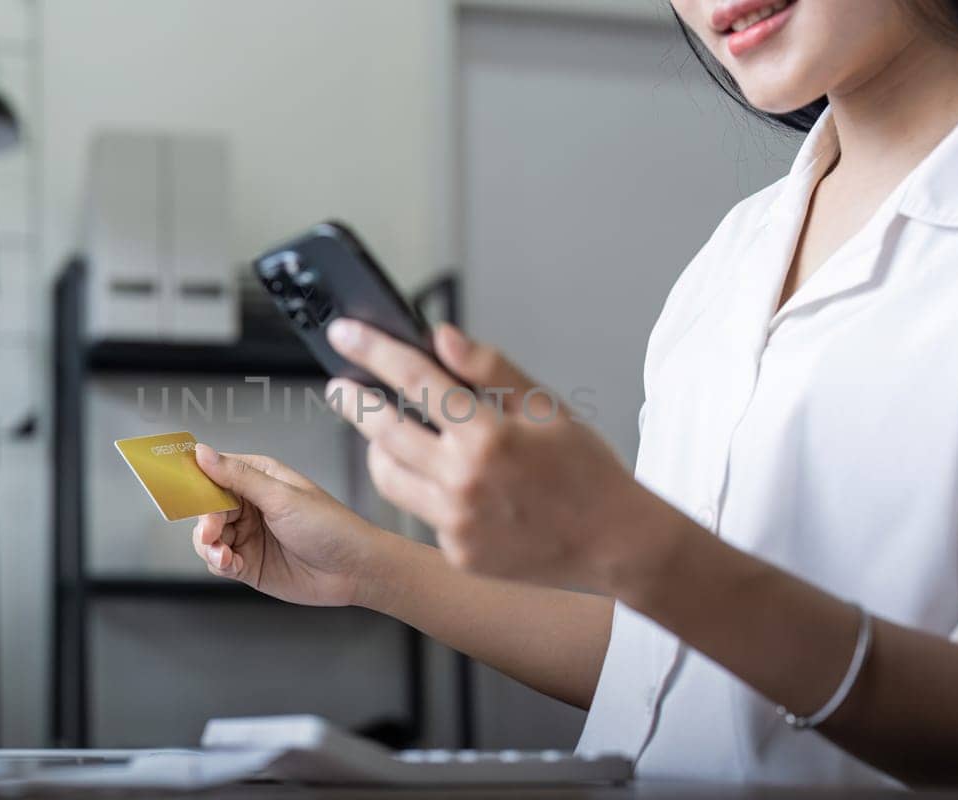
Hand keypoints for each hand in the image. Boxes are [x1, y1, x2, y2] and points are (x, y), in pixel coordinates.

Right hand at [191, 445, 389, 606]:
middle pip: (205, 508)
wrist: (355, 569)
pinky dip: (218, 562)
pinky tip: (229, 563)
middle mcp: (249, 504)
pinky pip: (219, 561)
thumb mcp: (281, 497)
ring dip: (208, 545)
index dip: (192, 479)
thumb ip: (237, 477)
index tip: (171, 486)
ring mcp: (248, 535)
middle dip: (203, 520)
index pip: (213, 472)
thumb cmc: (329, 525)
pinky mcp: (248, 564)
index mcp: (257, 477)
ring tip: (222, 554)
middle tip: (209, 532)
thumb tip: (201, 452)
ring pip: (207, 538)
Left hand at [324, 319, 686, 593]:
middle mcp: (465, 481)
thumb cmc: (587, 470)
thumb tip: (441, 337)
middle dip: (355, 403)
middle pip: (385, 431)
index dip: (374, 351)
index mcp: (489, 435)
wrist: (617, 543)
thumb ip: (490, 369)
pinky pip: (420, 511)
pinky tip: (443, 478)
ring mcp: (457, 522)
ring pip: (390, 477)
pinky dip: (423, 488)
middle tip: (341, 388)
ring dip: (380, 449)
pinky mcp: (457, 551)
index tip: (346, 333)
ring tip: (387, 434)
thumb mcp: (547, 407)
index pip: (415, 379)